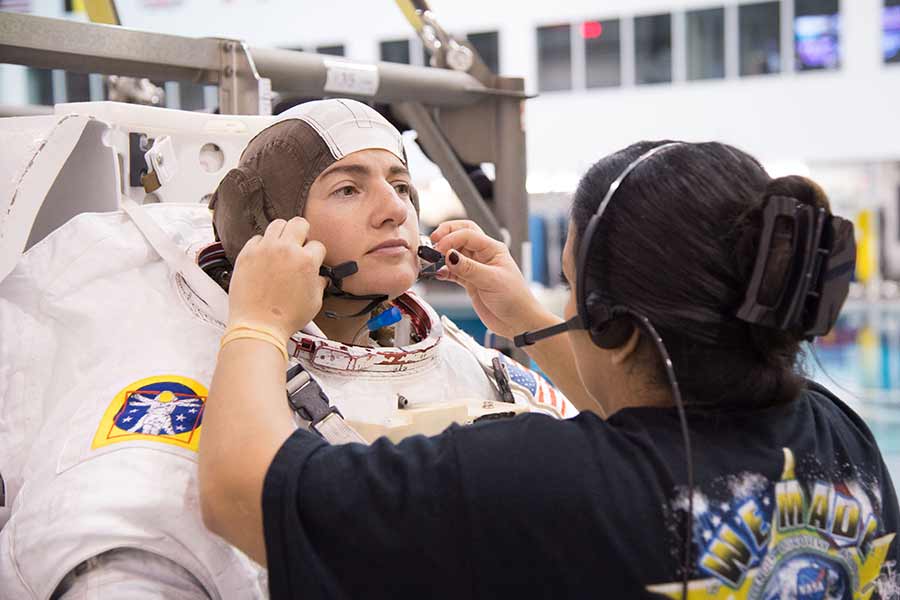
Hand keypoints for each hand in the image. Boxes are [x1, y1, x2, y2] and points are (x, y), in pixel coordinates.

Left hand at [227, 217, 326, 342]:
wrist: (258, 326)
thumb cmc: (286, 318)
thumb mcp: (315, 302)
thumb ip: (319, 284)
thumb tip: (319, 277)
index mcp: (306, 261)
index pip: (317, 245)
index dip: (316, 255)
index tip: (312, 261)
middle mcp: (286, 250)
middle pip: (299, 223)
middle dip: (303, 233)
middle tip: (299, 244)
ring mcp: (264, 250)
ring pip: (277, 224)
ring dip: (283, 234)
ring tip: (282, 246)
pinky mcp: (247, 254)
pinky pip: (257, 238)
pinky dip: (263, 245)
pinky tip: (265, 257)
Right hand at [431, 220, 551, 338]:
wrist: (518, 322)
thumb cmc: (515, 300)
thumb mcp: (491, 281)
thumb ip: (469, 268)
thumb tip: (449, 255)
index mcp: (493, 249)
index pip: (468, 234)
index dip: (451, 239)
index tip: (440, 249)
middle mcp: (484, 255)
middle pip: (461, 234)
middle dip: (446, 234)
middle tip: (432, 242)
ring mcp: (476, 268)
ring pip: (455, 252)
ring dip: (443, 254)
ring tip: (432, 259)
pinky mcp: (470, 282)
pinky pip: (452, 271)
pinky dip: (443, 271)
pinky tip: (438, 274)